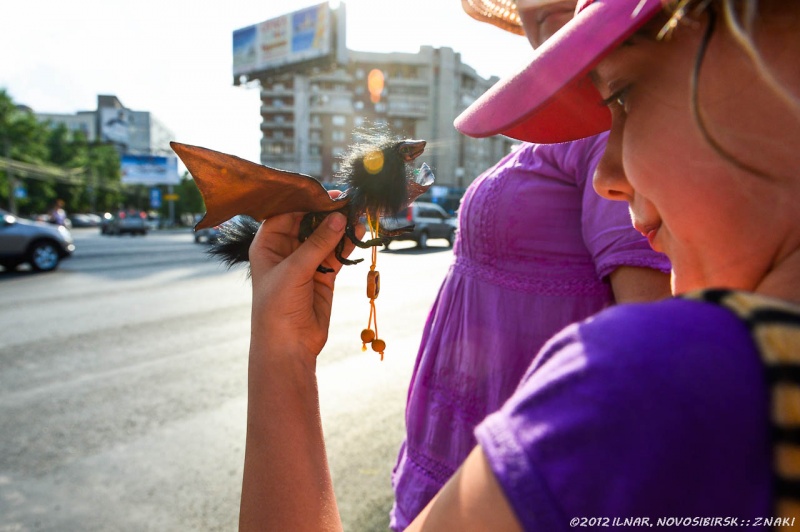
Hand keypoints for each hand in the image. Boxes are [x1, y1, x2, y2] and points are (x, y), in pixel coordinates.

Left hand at [248, 208, 352, 365]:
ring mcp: (306, 262)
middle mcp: (286, 250)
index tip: (327, 192)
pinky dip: (347, 243)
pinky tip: (359, 232)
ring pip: (325, 236)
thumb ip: (317, 243)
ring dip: (340, 226)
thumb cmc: (277, 307)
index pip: (286, 212)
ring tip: (358, 212)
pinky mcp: (323, 275)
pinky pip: (337, 253)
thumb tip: (339, 218)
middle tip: (348, 199)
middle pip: (308, 222)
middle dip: (327, 211)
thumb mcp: (294, 271)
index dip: (305, 200)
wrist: (287, 346)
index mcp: (267, 244)